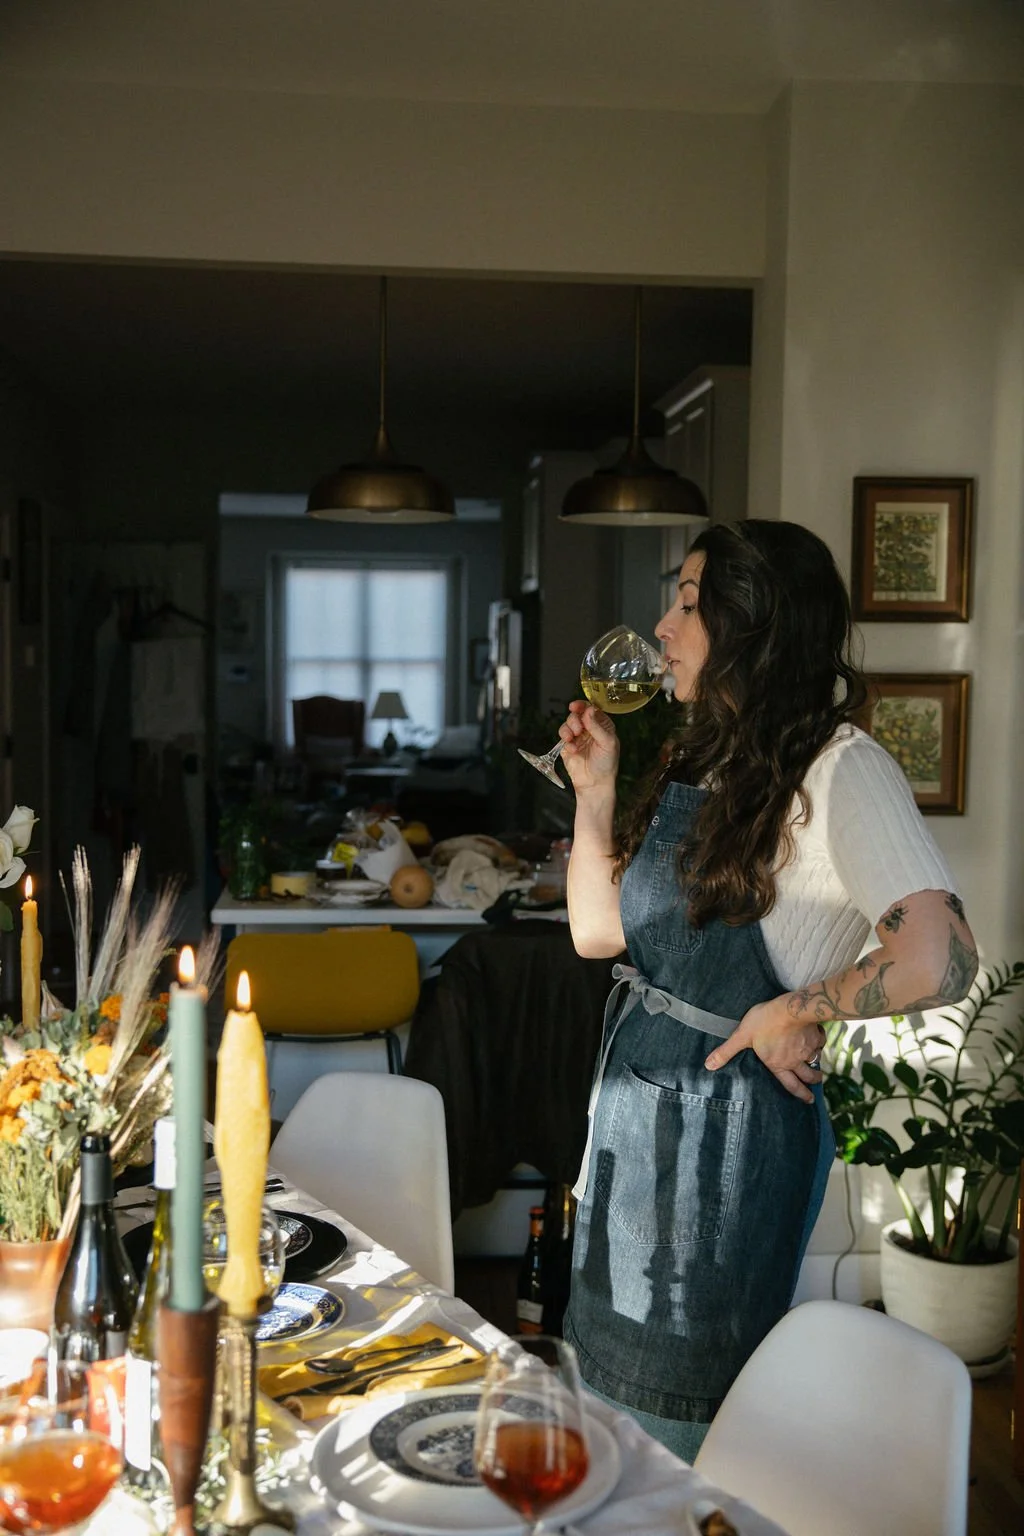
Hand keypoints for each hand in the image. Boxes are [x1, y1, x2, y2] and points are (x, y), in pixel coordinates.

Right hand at [558, 700, 619, 792]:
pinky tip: (573, 750)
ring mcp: (578, 737)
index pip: (591, 709)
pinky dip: (566, 741)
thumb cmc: (606, 764)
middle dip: (574, 719)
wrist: (594, 783)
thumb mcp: (607, 743)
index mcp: (602, 725)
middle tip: (578, 729)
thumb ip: (597, 726)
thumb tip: (589, 710)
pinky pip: (562, 736)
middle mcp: (589, 728)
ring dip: (568, 729)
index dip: (583, 705)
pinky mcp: (567, 745)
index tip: (575, 706)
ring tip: (572, 738)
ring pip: (568, 723)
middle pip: (577, 714)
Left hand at [704, 997, 825, 1102]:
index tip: (809, 1100)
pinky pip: (819, 1042)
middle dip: (813, 1081)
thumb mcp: (741, 1037)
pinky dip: (819, 1042)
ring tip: (817, 1064)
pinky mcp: (814, 1035)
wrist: (789, 1009)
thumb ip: (726, 1051)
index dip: (800, 1094)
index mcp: (778, 1064)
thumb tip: (708, 1066)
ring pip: (815, 1060)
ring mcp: (807, 1049)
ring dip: (816, 1064)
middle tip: (816, 1083)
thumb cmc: (764, 1023)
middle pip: (807, 1075)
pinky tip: (817, 1038)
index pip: (790, 1084)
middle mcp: (795, 1060)